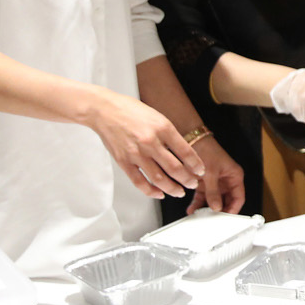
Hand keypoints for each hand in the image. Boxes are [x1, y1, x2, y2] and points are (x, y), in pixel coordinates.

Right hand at [82, 88, 205, 199]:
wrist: (104, 110)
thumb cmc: (131, 111)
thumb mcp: (158, 117)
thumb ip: (169, 135)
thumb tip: (183, 153)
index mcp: (163, 128)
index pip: (186, 152)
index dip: (196, 165)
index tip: (200, 171)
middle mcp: (151, 142)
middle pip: (175, 168)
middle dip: (188, 179)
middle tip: (193, 184)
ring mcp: (136, 153)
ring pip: (159, 178)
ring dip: (172, 188)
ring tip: (180, 192)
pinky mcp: (123, 161)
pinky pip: (139, 182)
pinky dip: (151, 191)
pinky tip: (159, 194)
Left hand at [185, 136, 246, 214]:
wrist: (190, 139)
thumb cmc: (206, 149)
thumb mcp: (210, 173)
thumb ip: (213, 192)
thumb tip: (216, 207)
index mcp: (234, 175)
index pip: (239, 197)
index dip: (233, 209)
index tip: (226, 217)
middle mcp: (226, 180)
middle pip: (226, 201)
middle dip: (219, 210)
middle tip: (213, 219)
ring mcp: (215, 182)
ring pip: (213, 200)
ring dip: (207, 208)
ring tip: (201, 216)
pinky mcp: (203, 182)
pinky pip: (202, 196)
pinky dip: (197, 203)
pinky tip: (192, 209)